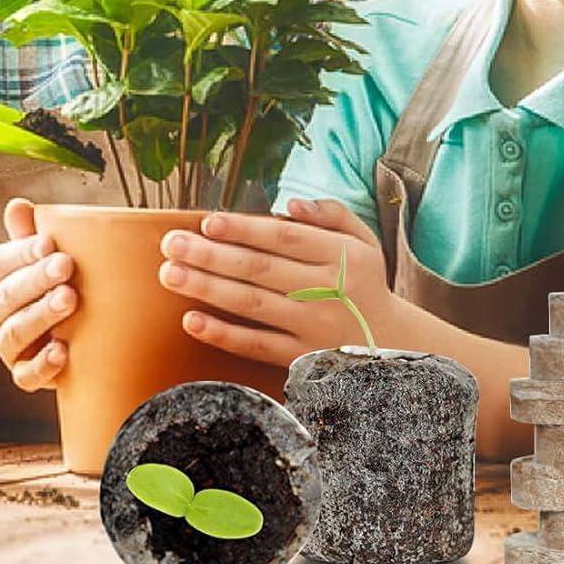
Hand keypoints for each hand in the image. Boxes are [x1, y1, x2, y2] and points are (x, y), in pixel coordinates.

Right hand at [0, 197, 77, 391]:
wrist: (75, 335)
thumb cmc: (54, 286)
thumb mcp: (44, 260)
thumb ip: (30, 235)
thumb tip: (17, 205)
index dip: (21, 252)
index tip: (48, 242)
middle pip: (7, 297)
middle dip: (35, 280)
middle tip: (66, 265)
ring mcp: (7, 346)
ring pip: (14, 333)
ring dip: (41, 315)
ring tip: (69, 299)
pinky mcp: (24, 374)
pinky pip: (26, 375)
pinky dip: (42, 365)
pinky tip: (62, 351)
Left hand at [159, 197, 396, 367]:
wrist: (393, 344)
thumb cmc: (364, 282)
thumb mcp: (363, 240)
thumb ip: (331, 214)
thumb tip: (290, 204)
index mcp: (341, 255)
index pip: (284, 238)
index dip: (244, 229)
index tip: (207, 221)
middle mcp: (328, 290)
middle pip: (260, 269)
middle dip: (211, 255)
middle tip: (171, 244)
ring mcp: (313, 327)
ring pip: (253, 305)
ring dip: (207, 289)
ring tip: (170, 274)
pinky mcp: (302, 358)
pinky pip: (257, 346)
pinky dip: (223, 334)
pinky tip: (191, 320)